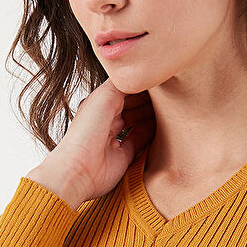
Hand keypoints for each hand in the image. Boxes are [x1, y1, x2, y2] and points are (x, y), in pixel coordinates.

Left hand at [26, 79, 154, 208]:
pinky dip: (150, 134)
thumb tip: (136, 76)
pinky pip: (140, 140)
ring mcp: (114, 138)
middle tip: (166, 91)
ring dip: (150, 115)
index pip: (122, 89)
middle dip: (147, 98)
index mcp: (98, 105)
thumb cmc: (84, 135)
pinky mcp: (123, 155)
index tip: (155, 77)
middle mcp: (105, 120)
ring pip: (137, 121)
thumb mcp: (103, 98)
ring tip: (167, 106)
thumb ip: (121, 84)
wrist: (79, 170)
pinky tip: (161, 126)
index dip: (138, 83)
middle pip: (131, 105)